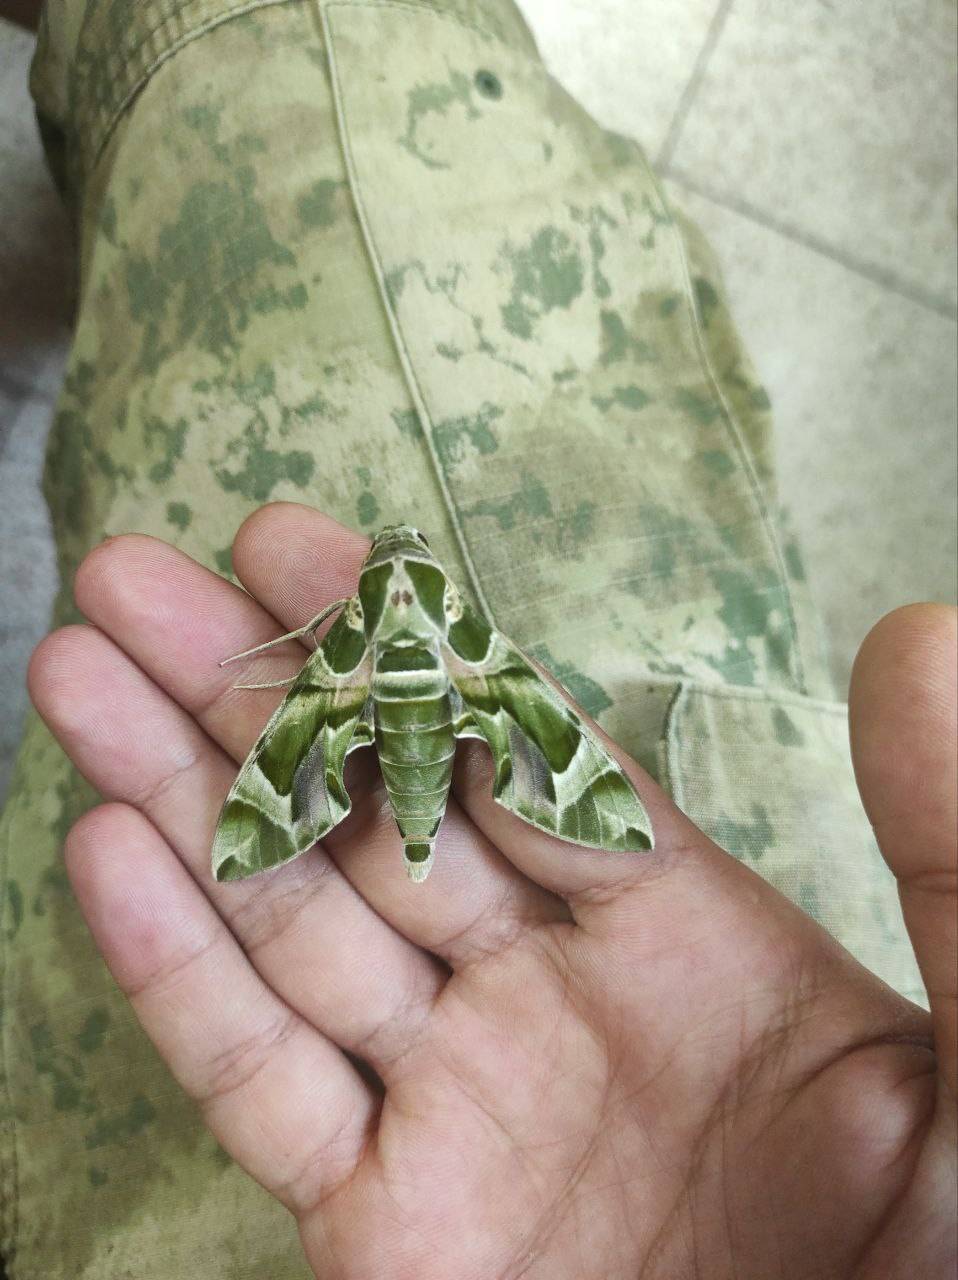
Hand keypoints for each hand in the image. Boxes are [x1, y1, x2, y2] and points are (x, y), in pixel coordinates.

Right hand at [28, 504, 955, 1278]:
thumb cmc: (954, 1264)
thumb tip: (924, 633)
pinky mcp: (391, 1237)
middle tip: (140, 577)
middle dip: (250, 691)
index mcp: (689, 932)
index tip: (298, 546)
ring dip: (180, 794)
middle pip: (372, 810)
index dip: (399, 643)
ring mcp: (463, 1111)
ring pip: (291, 919)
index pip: (514, 747)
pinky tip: (106, 848)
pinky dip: (180, 972)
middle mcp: (554, 999)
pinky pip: (263, 1085)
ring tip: (79, 670)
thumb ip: (944, 849)